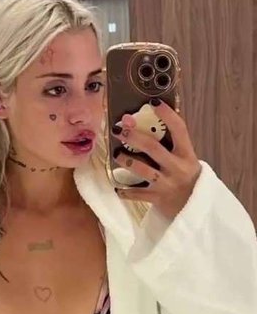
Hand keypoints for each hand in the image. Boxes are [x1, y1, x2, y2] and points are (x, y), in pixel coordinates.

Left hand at [112, 99, 201, 219]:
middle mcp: (177, 168)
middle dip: (134, 136)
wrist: (195, 210)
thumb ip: (171, 147)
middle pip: (153, 147)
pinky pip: (136, 194)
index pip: (179, 129)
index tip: (153, 102)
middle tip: (119, 129)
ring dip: (126, 160)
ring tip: (117, 154)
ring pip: (142, 169)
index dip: (167, 114)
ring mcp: (167, 184)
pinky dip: (125, 191)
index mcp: (186, 155)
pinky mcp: (157, 198)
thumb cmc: (187, 180)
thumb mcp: (185, 161)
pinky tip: (118, 187)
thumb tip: (146, 125)